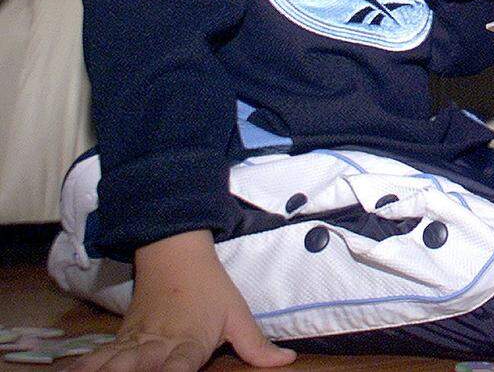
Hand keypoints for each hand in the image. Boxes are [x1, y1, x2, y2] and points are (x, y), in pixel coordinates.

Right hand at [72, 230, 294, 371]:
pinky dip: (86, 365)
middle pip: (136, 368)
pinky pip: (98, 356)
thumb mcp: (237, 313)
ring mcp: (135, 341)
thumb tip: (287, 361)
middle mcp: (157, 344)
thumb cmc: (210, 287)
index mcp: (189, 341)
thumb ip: (256, 345)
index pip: (179, 367)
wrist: (175, 252)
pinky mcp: (120, 338)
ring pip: (111, 363)